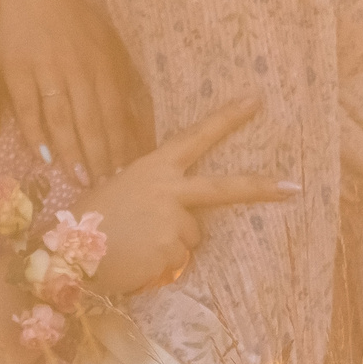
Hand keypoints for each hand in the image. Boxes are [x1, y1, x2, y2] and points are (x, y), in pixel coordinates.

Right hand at [0, 0, 145, 182]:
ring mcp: (46, 69)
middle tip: (106, 185)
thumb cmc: (67, 14)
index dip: (121, 144)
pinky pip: (28, 106)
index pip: (115, 112)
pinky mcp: (17, 68)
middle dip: (100, 156)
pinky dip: (35, 131)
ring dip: (72, 152)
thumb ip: (113, 76)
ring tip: (79, 179)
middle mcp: (77, 68)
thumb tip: (129, 117)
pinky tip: (41, 154)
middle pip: (92, 121)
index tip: (128, 172)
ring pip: (62, 118)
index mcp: (101, 62)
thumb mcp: (100, 40)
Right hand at [83, 98, 280, 295]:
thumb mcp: (120, 188)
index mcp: (153, 167)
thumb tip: (174, 205)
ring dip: (172, 242)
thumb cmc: (90, 219)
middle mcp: (168, 189)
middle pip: (224, 188)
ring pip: (191, 234)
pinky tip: (138, 258)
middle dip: (260, 187)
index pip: (195, 137)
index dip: (226, 119)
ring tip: (139, 242)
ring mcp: (174, 221)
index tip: (254, 101)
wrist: (70, 255)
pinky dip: (162, 262)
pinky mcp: (173, 251)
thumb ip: (153, 190)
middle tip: (292, 188)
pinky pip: (179, 258)